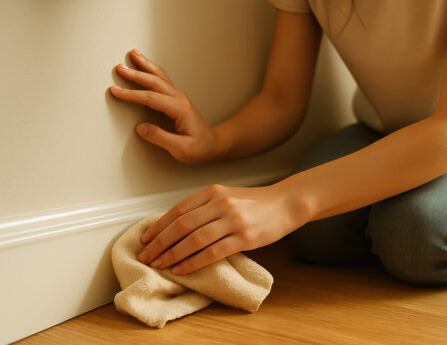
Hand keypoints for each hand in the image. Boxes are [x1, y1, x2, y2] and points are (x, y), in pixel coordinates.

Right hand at [110, 49, 218, 163]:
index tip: (116, 91)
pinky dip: (152, 70)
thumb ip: (161, 138)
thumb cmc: (200, 148)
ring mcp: (179, 97)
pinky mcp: (177, 99)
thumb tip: (141, 128)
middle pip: (154, 82)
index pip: (151, 98)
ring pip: (160, 76)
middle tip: (119, 68)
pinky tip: (146, 66)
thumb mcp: (181, 149)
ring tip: (133, 54)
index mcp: (180, 109)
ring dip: (145, 65)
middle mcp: (180, 99)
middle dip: (135, 74)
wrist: (213, 145)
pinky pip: (162, 80)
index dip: (132, 94)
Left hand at [136, 183, 305, 274]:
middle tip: (145, 255)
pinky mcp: (245, 239)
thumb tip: (176, 226)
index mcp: (214, 192)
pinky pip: (212, 253)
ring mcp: (233, 221)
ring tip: (158, 264)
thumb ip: (205, 206)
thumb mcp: (228, 196)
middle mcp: (221, 204)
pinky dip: (193, 262)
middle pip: (182, 225)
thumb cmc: (255, 202)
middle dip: (159, 242)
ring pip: (194, 240)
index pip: (178, 210)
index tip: (145, 238)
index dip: (159, 225)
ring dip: (172, 254)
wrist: (286, 203)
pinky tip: (181, 269)